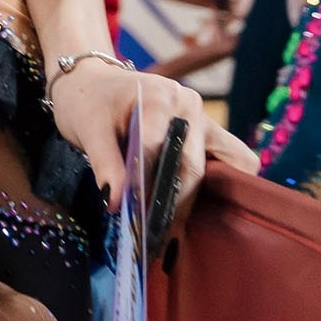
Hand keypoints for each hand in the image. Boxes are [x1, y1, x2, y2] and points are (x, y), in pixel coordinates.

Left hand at [48, 59, 254, 217]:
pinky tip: (194, 206)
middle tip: (157, 236)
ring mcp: (204, 117)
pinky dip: (220, 185)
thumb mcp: (88, 131)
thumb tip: (116, 204)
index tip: (138, 219)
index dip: (148, 186)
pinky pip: (232, 159)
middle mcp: (188, 105)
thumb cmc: (88, 103)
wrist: (91, 84)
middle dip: (176, 202)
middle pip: (193, 165)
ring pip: (230, 162)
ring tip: (177, 224)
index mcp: (158, 96)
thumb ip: (105, 166)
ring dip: (209, 196)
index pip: (157, 149)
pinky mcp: (210, 132)